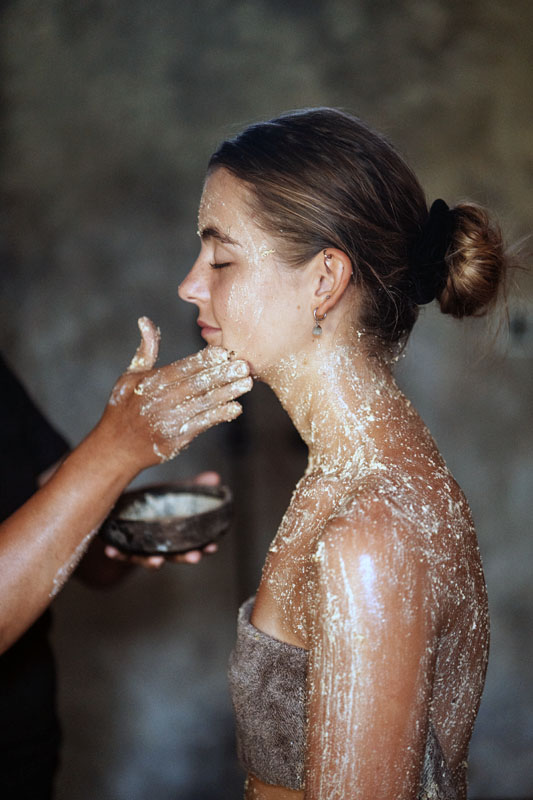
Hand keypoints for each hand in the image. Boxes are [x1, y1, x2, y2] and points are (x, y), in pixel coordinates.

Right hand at [98, 317, 252, 473]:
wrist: (117, 447)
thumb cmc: (124, 406)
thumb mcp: (130, 375)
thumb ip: (146, 349)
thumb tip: (145, 320)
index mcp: (149, 383)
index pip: (181, 368)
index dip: (203, 360)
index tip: (224, 352)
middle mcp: (159, 401)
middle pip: (195, 385)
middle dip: (222, 375)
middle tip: (244, 366)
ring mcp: (168, 421)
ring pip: (202, 404)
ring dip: (227, 393)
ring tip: (246, 383)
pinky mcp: (175, 439)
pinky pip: (201, 425)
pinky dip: (219, 416)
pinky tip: (235, 408)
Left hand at [103, 471, 222, 568]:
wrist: (124, 515)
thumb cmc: (155, 506)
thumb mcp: (174, 493)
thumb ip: (193, 487)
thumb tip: (214, 477)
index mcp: (176, 536)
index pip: (194, 544)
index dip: (205, 547)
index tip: (213, 547)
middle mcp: (161, 547)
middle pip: (175, 556)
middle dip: (185, 557)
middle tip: (195, 557)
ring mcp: (142, 550)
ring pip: (149, 559)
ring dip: (153, 562)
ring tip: (158, 562)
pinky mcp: (123, 548)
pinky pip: (120, 553)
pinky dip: (116, 553)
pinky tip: (111, 551)